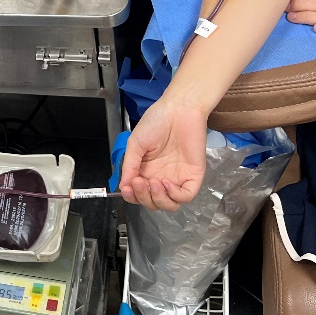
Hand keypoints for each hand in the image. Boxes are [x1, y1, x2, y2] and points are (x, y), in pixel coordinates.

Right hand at [119, 95, 207, 210]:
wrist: (179, 110)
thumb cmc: (156, 122)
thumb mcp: (135, 144)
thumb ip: (130, 166)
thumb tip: (123, 186)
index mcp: (146, 170)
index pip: (138, 194)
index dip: (132, 196)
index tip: (127, 188)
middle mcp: (161, 177)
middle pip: (152, 202)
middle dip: (143, 197)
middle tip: (139, 181)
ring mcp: (178, 178)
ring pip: (169, 204)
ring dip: (158, 199)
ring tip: (154, 182)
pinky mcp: (193, 176)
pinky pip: (185, 196)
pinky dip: (174, 195)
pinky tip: (166, 183)